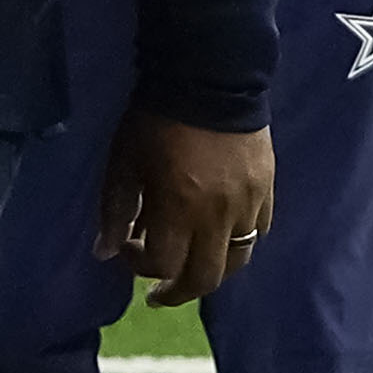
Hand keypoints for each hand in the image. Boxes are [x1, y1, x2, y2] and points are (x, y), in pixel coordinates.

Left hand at [93, 114, 272, 310]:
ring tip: (193, 266)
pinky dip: (237, 241)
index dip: (139, 267)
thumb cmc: (156, 122)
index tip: (126, 249)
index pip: (163, 266)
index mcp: (179, 210)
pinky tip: (220, 233)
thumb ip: (114, 212)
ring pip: (238, 259)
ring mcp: (249, 205)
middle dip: (178, 291)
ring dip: (212, 270)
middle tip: (158, 291)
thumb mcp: (123, 164)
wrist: (211, 81)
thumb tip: (104, 252)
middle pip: (205, 278)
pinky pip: (258, 231)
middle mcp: (218, 217)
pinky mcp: (267, 190)